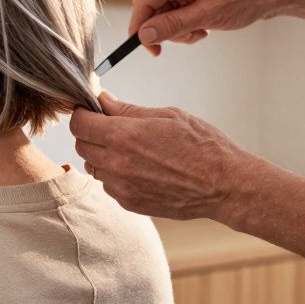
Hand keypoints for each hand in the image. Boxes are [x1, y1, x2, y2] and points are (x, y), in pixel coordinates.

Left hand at [69, 92, 260, 222]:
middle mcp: (117, 163)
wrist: (225, 186)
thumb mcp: (167, 116)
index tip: (90, 111)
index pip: (79, 124)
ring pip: (93, 167)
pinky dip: (115, 175)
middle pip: (81, 146)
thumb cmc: (203, 146)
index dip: (83, 114)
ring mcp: (121, 187)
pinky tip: (139, 169)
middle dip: (91, 134)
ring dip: (102, 156)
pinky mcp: (129, 203)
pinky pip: (108, 185)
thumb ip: (128, 110)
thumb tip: (103, 100)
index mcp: (123, 136)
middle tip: (111, 128)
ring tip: (131, 150)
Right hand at [130, 0, 279, 55]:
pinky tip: (203, 26)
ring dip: (178, 27)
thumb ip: (171, 26)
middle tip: (187, 38)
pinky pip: (175, 6)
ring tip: (201, 31)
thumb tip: (143, 36)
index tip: (143, 47)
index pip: (144, 0)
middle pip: (153, 6)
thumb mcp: (206, 17)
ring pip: (164, 10)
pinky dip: (185, 21)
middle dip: (165, 27)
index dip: (140, 26)